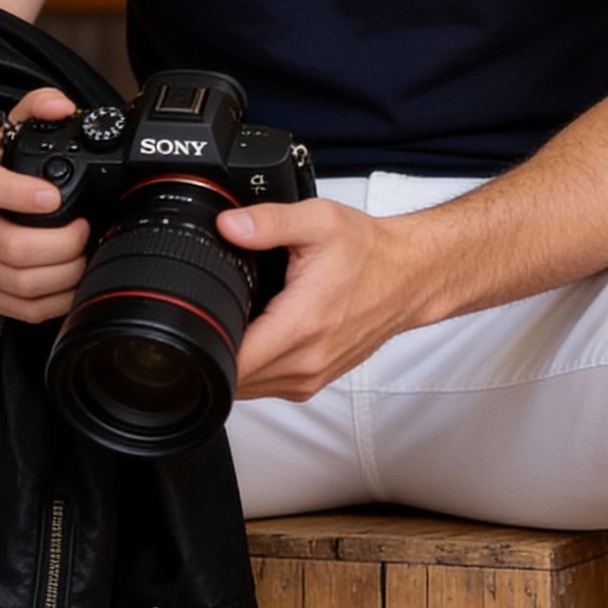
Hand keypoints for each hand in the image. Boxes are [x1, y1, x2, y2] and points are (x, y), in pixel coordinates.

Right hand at [0, 86, 89, 322]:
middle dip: (62, 243)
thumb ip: (38, 107)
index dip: (21, 194)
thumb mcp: (11, 131)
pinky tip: (71, 281)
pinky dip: (56, 300)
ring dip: (64, 273)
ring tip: (84, 255)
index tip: (53, 197)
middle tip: (85, 231)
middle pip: (12, 247)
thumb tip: (61, 105)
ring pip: (20, 283)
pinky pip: (22, 309)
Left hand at [217, 197, 420, 400]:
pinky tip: (261, 334)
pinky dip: (255, 365)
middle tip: (217, 309)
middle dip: (215, 347)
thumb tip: (228, 225)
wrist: (409, 277)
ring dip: (235, 359)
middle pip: (234, 377)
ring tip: (241, 319)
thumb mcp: (318, 220)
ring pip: (248, 387)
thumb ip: (269, 221)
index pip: (234, 361)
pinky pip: (268, 385)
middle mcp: (307, 361)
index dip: (204, 341)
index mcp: (302, 324)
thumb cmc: (369, 253)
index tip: (197, 317)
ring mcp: (312, 377)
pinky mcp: (314, 382)